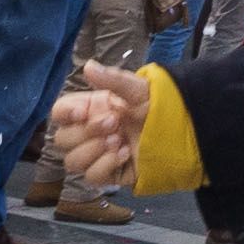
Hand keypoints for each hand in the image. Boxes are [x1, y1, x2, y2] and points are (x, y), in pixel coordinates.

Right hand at [51, 61, 150, 188]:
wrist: (183, 132)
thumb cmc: (159, 107)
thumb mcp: (138, 90)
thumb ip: (113, 80)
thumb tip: (88, 66)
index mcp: (91, 109)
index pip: (60, 112)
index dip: (65, 113)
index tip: (81, 112)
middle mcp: (89, 132)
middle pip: (62, 140)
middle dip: (86, 132)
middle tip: (115, 123)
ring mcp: (97, 155)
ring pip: (72, 161)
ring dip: (93, 150)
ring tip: (120, 140)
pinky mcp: (109, 174)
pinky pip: (92, 177)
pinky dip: (106, 165)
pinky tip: (126, 153)